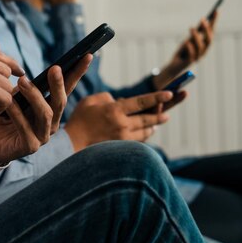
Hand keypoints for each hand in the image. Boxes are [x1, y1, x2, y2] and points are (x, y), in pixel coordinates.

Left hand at [0, 55, 91, 164]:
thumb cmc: (1, 116)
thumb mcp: (8, 92)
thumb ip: (8, 74)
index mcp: (50, 107)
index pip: (67, 88)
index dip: (77, 72)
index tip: (87, 55)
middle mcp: (51, 122)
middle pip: (60, 101)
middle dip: (59, 84)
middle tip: (54, 68)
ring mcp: (42, 135)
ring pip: (46, 114)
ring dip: (35, 97)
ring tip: (22, 82)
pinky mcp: (30, 146)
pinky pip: (25, 128)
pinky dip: (17, 114)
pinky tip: (8, 104)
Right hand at [64, 91, 181, 151]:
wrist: (71, 144)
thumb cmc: (79, 121)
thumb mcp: (90, 101)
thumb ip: (107, 98)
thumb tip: (118, 101)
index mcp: (115, 110)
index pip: (142, 102)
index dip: (157, 97)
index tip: (170, 94)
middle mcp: (122, 125)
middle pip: (148, 119)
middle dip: (160, 115)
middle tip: (167, 115)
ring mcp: (122, 139)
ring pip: (144, 132)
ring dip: (151, 127)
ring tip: (155, 124)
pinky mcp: (120, 149)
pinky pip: (137, 142)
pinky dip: (142, 137)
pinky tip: (143, 134)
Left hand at [153, 11, 218, 88]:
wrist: (174, 66)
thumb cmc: (183, 52)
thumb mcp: (189, 39)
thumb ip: (196, 32)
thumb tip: (204, 20)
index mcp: (205, 46)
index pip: (212, 32)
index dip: (214, 22)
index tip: (216, 11)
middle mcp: (203, 52)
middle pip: (209, 40)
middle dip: (206, 29)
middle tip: (203, 19)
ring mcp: (197, 57)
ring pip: (200, 46)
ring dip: (196, 36)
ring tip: (191, 27)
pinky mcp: (189, 62)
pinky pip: (192, 54)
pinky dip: (190, 47)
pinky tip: (186, 42)